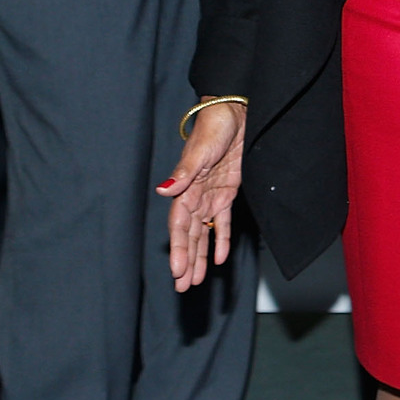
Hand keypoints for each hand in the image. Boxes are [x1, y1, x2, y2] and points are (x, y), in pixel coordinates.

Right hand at [159, 101, 245, 289]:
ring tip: (196, 280)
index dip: (178, 249)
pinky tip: (220, 258)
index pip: (179, 225)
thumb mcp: (199, 150)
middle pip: (188, 234)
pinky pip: (223, 220)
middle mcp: (196, 195)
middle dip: (186, 261)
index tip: (177, 271)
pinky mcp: (228, 191)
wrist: (236, 111)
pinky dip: (221, 238)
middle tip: (182, 287)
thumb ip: (183, 173)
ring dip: (200, 256)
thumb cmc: (214, 127)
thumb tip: (162, 190)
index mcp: (185, 188)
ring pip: (203, 232)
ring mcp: (211, 194)